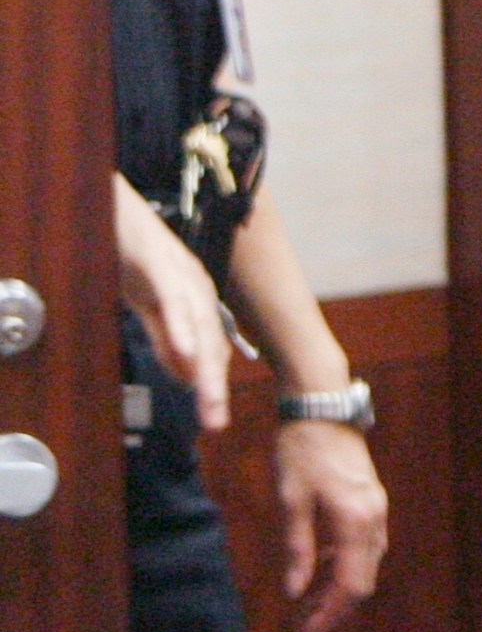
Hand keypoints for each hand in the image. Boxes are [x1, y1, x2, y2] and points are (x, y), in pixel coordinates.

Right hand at [113, 178, 231, 429]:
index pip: (210, 351)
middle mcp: (198, 290)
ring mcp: (182, 277)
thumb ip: (166, 337)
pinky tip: (186, 353)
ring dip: (205, 366)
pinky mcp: (161, 265)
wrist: (116, 208)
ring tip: (209, 399)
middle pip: (210, 345)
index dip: (212, 386)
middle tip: (216, 423)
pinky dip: (180, 327)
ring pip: (198, 328)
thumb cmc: (133, 255)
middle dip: (214, 387)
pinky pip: (173, 301)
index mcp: (198, 302)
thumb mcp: (150, 304)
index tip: (214, 419)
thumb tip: (184, 372)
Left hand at [276, 420, 388, 631]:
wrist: (323, 405)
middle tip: (305, 630)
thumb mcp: (290, 499)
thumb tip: (296, 591)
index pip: (351, 584)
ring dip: (340, 588)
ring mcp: (376, 508)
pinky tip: (320, 568)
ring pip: (366, 563)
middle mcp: (374, 518)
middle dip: (335, 609)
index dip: (329, 616)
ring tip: (309, 606)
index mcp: (355, 521)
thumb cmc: (301, 449)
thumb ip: (297, 547)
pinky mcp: (370, 500)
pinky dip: (344, 565)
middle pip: (363, 579)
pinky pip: (364, 545)